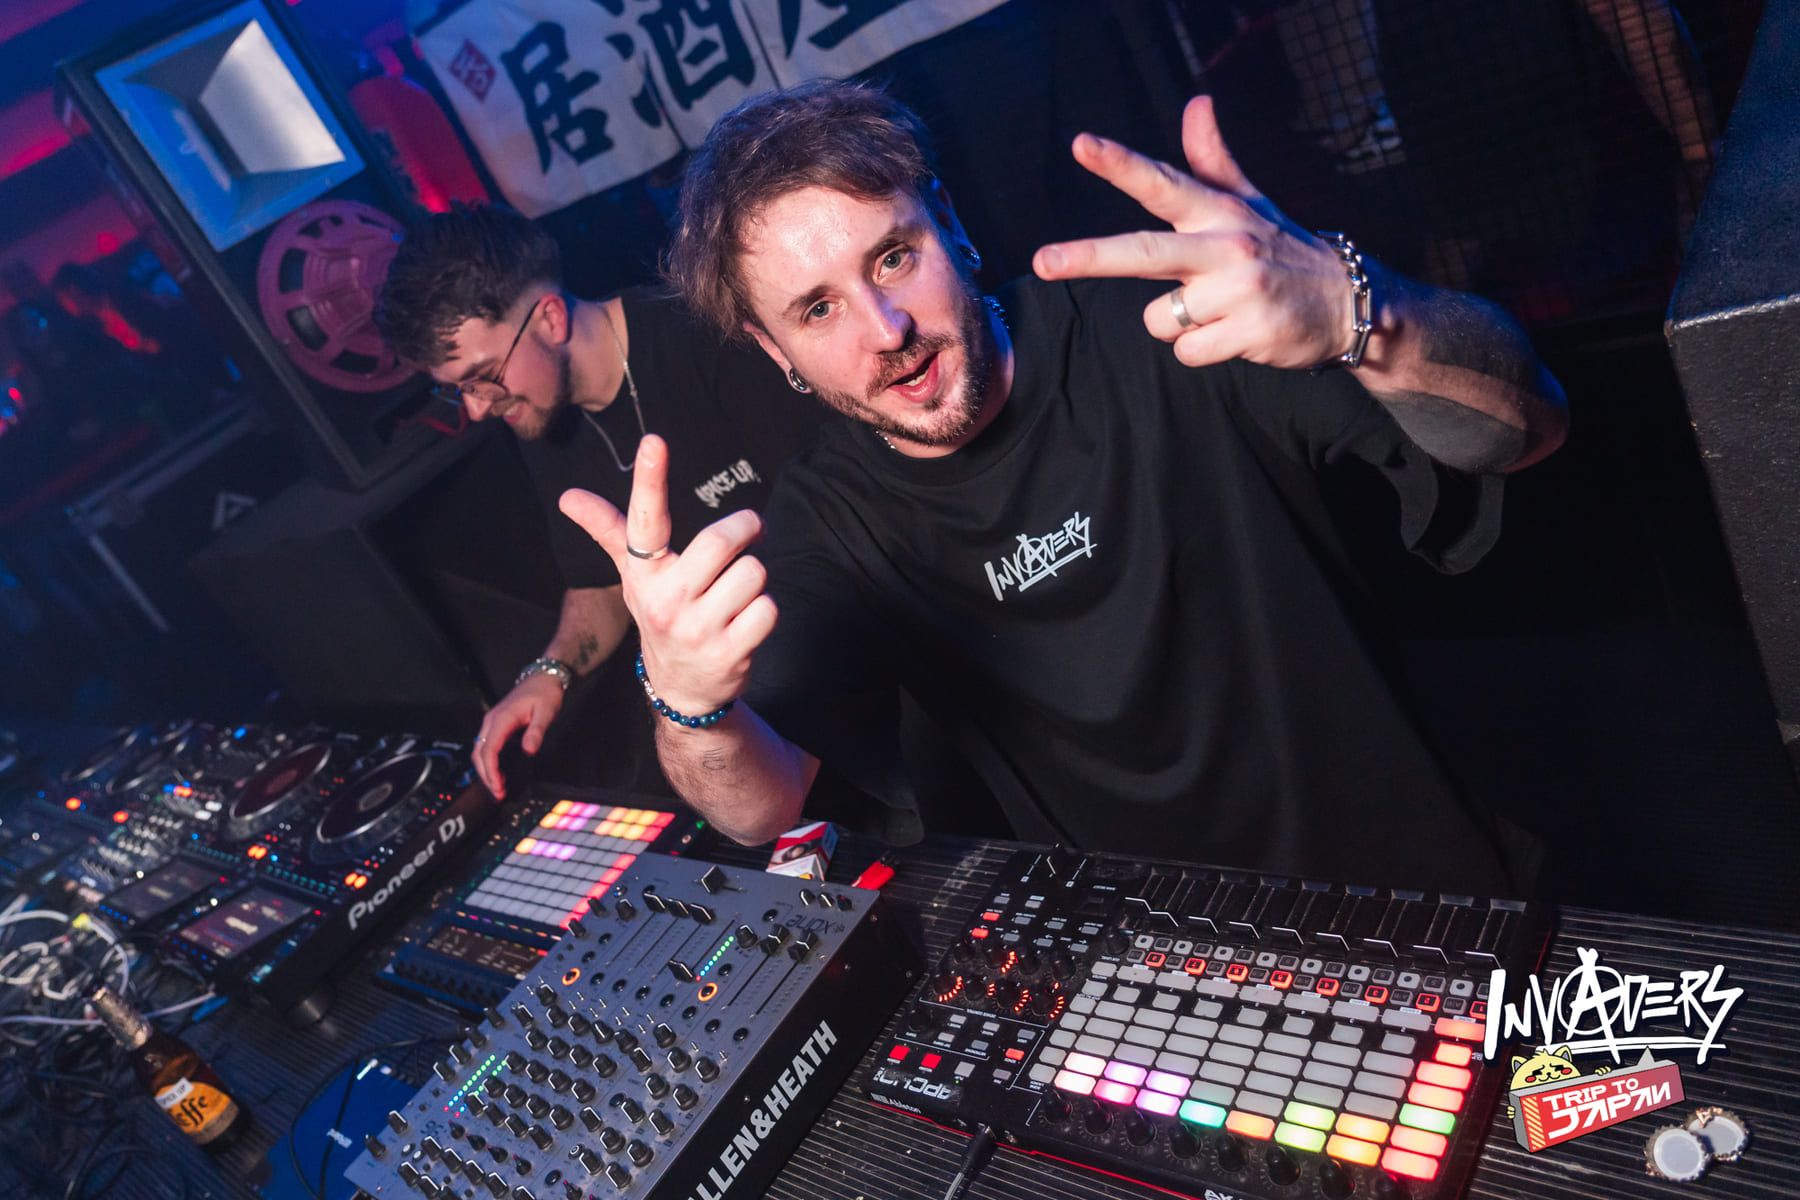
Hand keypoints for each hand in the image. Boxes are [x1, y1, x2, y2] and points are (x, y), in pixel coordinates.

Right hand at [473, 672, 563, 798]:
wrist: (542, 677)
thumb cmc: (544, 693)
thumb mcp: (546, 712)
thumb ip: (536, 732)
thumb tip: (529, 750)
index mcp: (501, 719)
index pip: (489, 750)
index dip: (491, 771)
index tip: (498, 786)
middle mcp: (491, 721)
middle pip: (479, 753)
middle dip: (486, 775)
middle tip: (498, 793)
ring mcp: (492, 722)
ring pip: (479, 750)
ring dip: (485, 770)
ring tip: (498, 787)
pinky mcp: (496, 724)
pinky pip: (486, 746)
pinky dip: (488, 761)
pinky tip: (498, 772)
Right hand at [557, 435, 776, 717]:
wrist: (681, 687)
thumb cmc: (662, 612)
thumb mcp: (634, 575)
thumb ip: (608, 530)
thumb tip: (567, 496)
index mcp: (644, 573)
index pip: (643, 521)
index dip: (649, 480)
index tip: (654, 442)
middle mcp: (666, 601)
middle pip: (722, 541)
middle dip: (745, 530)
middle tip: (749, 532)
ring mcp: (698, 630)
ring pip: (753, 573)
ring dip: (755, 577)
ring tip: (736, 593)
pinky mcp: (730, 653)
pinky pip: (768, 608)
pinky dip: (764, 610)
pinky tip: (744, 621)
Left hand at [1033, 95, 1354, 370]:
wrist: (1350, 301)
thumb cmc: (1284, 250)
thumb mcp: (1252, 202)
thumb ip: (1213, 160)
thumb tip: (1196, 103)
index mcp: (1220, 213)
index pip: (1164, 181)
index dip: (1121, 164)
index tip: (1081, 145)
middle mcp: (1227, 247)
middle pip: (1143, 253)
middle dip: (1088, 257)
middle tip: (1042, 261)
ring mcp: (1239, 291)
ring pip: (1159, 318)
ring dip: (1179, 323)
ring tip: (1220, 310)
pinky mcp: (1249, 332)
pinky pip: (1186, 351)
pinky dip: (1201, 349)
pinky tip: (1234, 334)